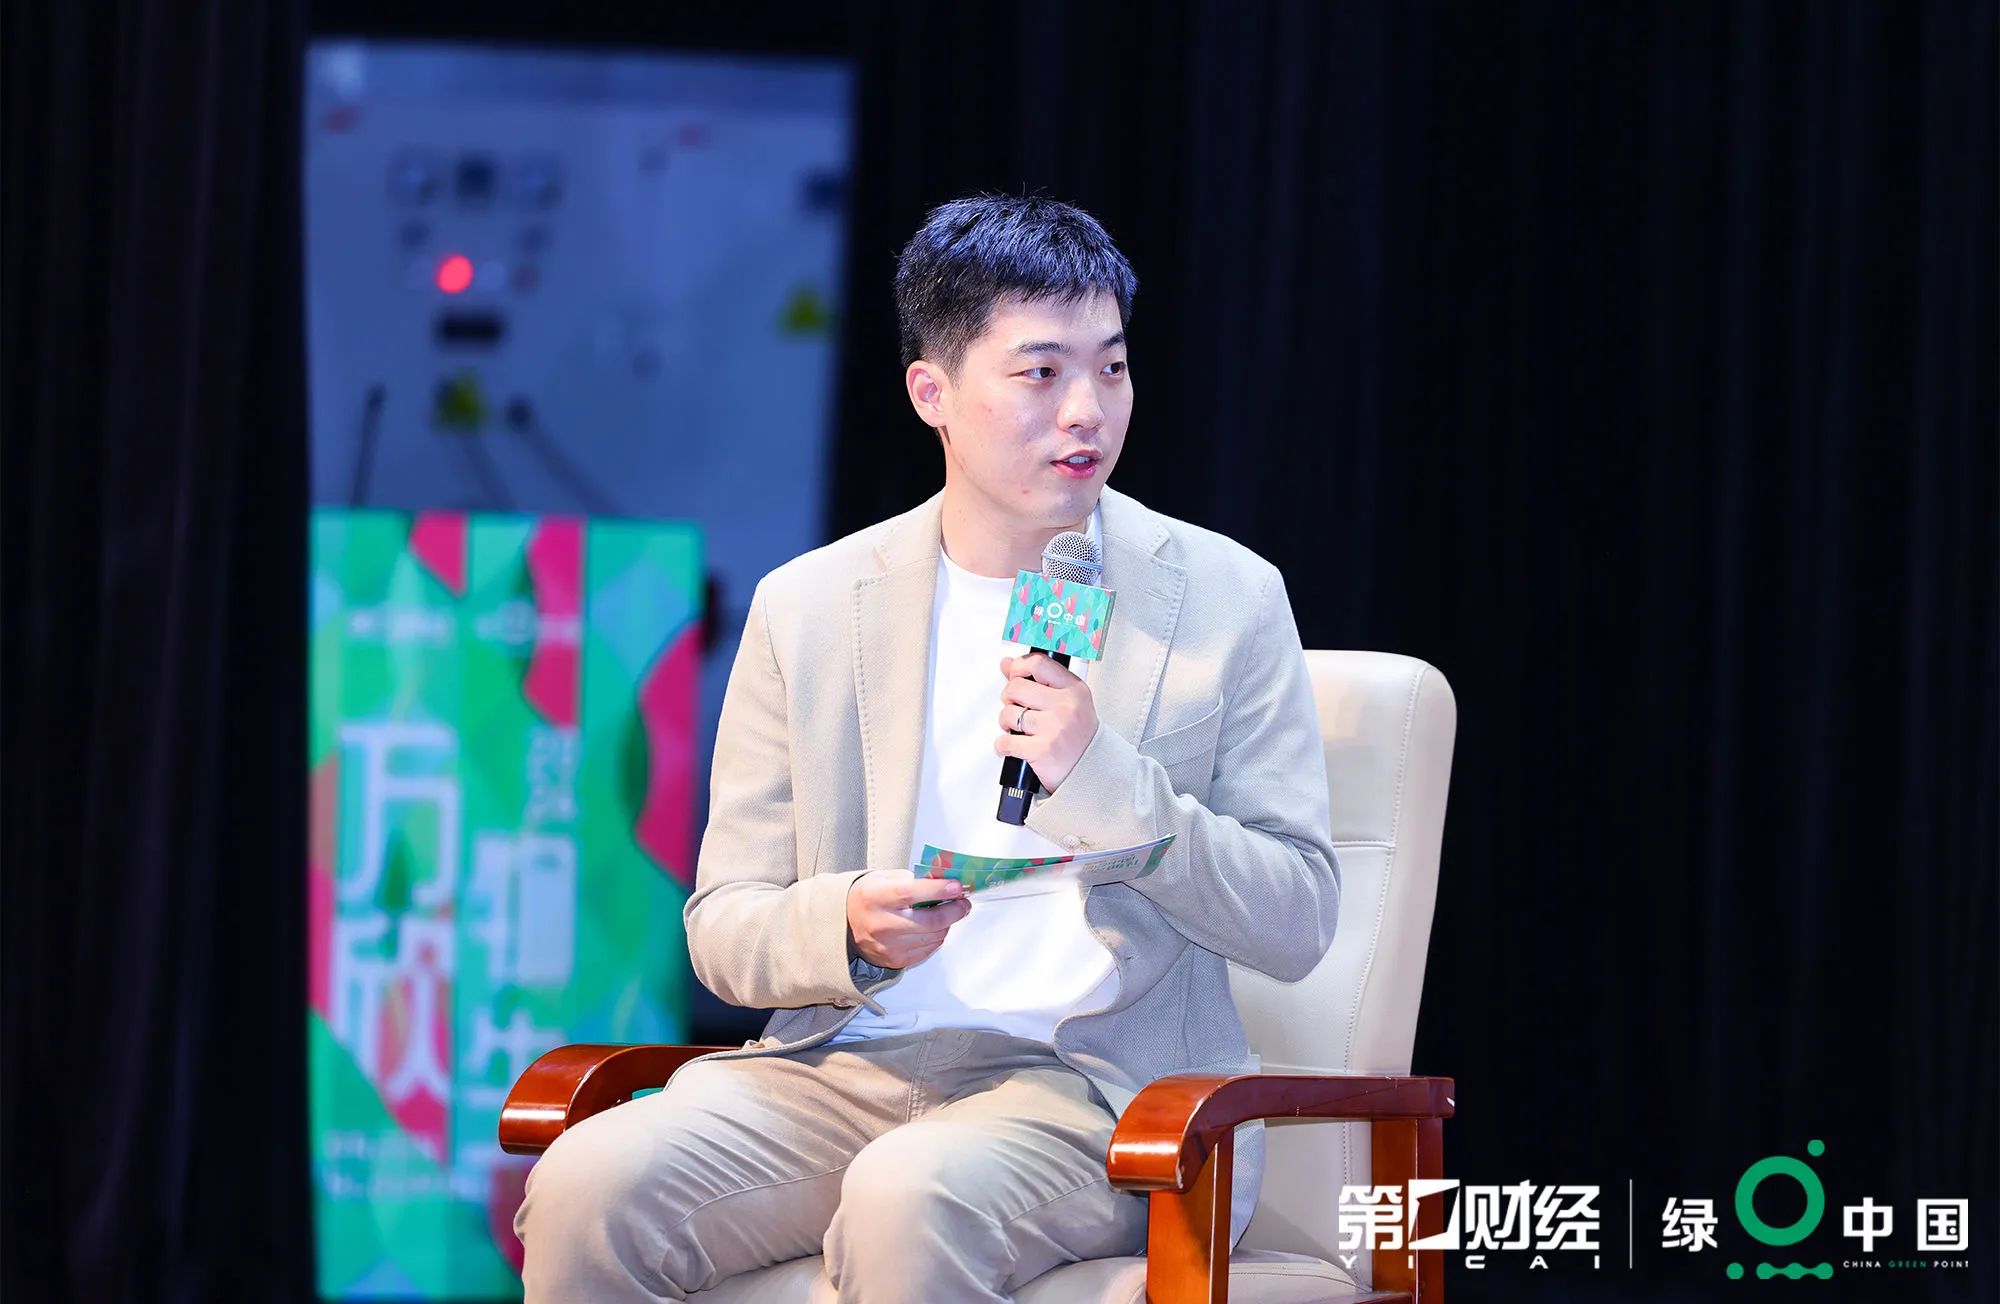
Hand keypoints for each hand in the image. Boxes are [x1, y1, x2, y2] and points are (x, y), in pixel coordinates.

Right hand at [845, 870, 970, 968]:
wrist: (845, 926)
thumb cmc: (868, 897)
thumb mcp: (883, 878)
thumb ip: (913, 879)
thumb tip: (944, 881)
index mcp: (876, 897)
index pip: (911, 893)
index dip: (938, 890)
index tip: (957, 886)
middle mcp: (881, 924)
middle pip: (929, 921)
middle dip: (954, 911)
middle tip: (964, 903)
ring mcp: (889, 946)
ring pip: (933, 937)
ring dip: (947, 924)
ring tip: (948, 913)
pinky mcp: (896, 960)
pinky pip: (928, 949)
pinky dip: (937, 937)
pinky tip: (934, 927)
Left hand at [994, 652, 1097, 791]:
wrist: (1093, 770)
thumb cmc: (1079, 736)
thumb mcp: (1067, 701)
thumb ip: (1037, 680)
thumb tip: (1007, 663)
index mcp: (1073, 689)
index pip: (1038, 663)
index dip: (1019, 667)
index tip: (1015, 676)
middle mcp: (1065, 706)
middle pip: (1016, 687)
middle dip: (1008, 698)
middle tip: (1016, 707)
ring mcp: (1054, 728)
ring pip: (1008, 713)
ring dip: (1005, 723)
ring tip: (1017, 729)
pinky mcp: (1042, 750)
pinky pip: (1006, 741)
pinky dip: (1003, 746)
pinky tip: (1013, 746)